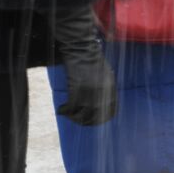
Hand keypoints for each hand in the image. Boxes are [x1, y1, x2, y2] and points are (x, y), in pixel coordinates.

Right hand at [52, 7, 116, 126]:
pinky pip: (70, 107)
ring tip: (67, 114)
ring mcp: (90, 93)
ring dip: (73, 117)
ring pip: (82, 115)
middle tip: (76, 120)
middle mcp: (103, 94)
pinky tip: (61, 109)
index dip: (100, 120)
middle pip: (95, 117)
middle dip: (85, 122)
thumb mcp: (106, 76)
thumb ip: (105, 90)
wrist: (83, 50)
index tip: (91, 121)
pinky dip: (65, 110)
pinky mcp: (77, 90)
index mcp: (112, 90)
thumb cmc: (93, 61)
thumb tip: (100, 104)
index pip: (111, 113)